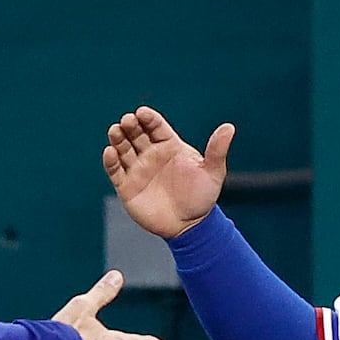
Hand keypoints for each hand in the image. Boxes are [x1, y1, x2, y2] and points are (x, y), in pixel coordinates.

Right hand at [103, 107, 231, 238]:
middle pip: (136, 134)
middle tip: (127, 121)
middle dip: (130, 126)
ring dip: (118, 139)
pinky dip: (110, 161)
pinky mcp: (127, 187)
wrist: (190, 226)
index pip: (156, 127)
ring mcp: (138, 170)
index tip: (142, 113)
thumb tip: (229, 127)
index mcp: (170, 146)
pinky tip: (110, 152)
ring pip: (123, 149)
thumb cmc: (202, 197)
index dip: (148, 118)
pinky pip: (115, 171)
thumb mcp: (212, 172)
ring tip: (115, 131)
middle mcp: (151, 155)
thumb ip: (217, 150)